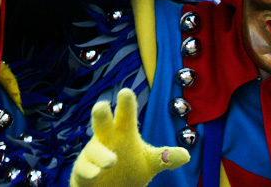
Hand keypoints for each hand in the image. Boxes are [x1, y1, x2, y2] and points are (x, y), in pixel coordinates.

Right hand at [70, 89, 188, 186]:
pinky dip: (90, 171)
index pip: (125, 116)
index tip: (126, 92)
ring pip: (94, 150)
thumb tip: (186, 155)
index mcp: (122, 132)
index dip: (126, 105)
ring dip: (102, 155)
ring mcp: (93, 154)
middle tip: (102, 105)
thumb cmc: (127, 166)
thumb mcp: (150, 161)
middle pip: (102, 123)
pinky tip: (96, 174)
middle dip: (101, 114)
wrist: (107, 186)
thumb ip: (165, 158)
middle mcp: (106, 139)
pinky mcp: (84, 170)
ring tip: (112, 161)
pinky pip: (84, 169)